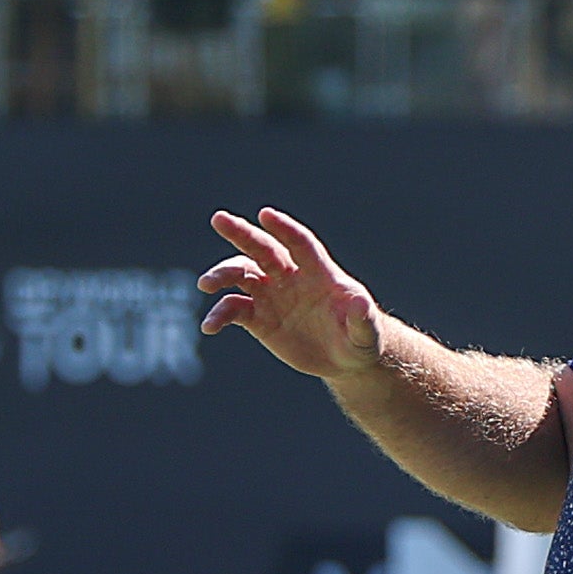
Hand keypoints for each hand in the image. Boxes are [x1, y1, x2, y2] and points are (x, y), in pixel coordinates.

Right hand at [197, 206, 381, 384]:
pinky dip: (220, 315)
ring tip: (206, 284)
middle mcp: (291, 277)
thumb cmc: (361, 339)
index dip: (285, 228)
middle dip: (241, 233)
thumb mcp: (366, 333)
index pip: (300, 243)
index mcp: (319, 273)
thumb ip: (362, 319)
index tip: (266, 215)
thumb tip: (360, 304)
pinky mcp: (260, 318)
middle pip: (263, 249)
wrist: (345, 358)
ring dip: (223, 274)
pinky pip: (234, 310)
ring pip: (242, 275)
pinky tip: (210, 326)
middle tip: (219, 219)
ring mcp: (273, 295)